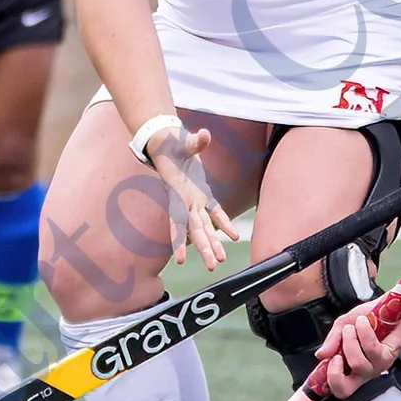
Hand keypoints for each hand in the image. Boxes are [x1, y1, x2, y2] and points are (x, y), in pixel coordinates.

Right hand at [146, 125, 238, 268]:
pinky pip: (214, 212)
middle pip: (195, 229)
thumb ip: (194, 141)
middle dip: (204, 248)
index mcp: (178, 193)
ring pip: (204, 226)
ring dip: (213, 242)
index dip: (179, 241)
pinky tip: (233, 236)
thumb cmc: (172, 143)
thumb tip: (204, 134)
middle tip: (213, 266)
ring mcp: (194, 199)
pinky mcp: (202, 194)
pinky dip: (223, 223)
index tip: (180, 260)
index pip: (178, 222)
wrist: (166, 143)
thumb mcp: (181, 141)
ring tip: (221, 259)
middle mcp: (185, 200)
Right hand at [313, 304, 400, 397]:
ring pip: (357, 364)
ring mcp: (377, 365)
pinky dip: (363, 332)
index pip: (338, 388)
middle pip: (344, 389)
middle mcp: (364, 371)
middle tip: (336, 355)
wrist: (392, 304)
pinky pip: (372, 349)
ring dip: (350, 341)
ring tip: (352, 327)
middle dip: (334, 372)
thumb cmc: (370, 317)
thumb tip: (321, 356)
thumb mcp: (344, 324)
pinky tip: (363, 322)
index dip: (328, 381)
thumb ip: (332, 341)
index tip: (326, 361)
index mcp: (350, 367)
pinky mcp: (389, 355)